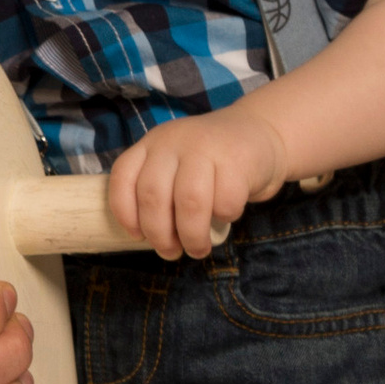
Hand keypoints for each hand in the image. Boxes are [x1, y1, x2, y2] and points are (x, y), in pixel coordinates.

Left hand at [105, 106, 289, 259]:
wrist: (261, 131)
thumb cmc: (213, 162)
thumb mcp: (177, 165)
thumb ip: (162, 191)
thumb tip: (154, 239)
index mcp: (152, 143)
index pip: (123, 178)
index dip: (125, 214)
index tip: (138, 236)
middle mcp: (173, 140)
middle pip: (153, 196)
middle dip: (160, 234)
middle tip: (171, 252)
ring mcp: (205, 146)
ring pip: (188, 202)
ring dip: (192, 235)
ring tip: (198, 248)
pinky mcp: (236, 159)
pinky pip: (225, 202)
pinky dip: (225, 218)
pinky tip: (228, 214)